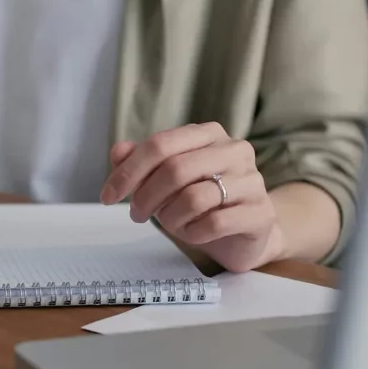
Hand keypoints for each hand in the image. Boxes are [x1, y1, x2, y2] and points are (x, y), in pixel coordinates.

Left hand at [100, 123, 285, 271]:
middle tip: (136, 214)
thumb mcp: (166, 181)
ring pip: (193, 198)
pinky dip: (193, 233)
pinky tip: (193, 233)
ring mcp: (251, 181)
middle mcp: (234, 150)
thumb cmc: (201, 202)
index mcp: (209, 135)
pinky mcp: (260, 213)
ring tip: (171, 224)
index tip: (107, 196)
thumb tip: (118, 151)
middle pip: (175, 170)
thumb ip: (142, 163)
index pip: (160, 145)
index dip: (128, 172)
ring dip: (170, 218)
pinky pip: (214, 223)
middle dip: (145, 197)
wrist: (245, 233)